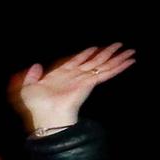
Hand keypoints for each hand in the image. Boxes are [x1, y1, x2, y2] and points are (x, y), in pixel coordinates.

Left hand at [10, 42, 134, 134]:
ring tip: (130, 51)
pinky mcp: (91, 83)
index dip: (85, 54)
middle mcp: (75, 76)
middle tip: (119, 45)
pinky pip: (106, 73)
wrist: (46, 114)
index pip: (76, 61)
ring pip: (104, 65)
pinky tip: (129, 61)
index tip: (94, 48)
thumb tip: (37, 65)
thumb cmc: (37, 105)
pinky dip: (118, 67)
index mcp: (61, 75)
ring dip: (118, 58)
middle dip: (107, 53)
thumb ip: (32, 76)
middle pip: (94, 61)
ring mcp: (84, 79)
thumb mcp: (28, 88)